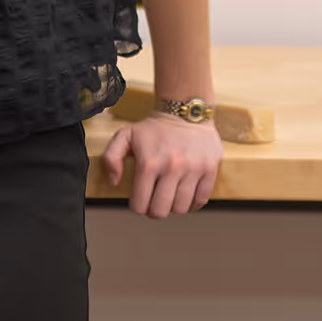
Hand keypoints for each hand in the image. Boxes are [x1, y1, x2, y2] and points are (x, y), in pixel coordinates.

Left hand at [101, 112, 221, 217]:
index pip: (140, 205)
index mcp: (149, 162)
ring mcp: (193, 169)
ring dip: (173, 207)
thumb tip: (115, 182)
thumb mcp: (125, 135)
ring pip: (181, 208)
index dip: (137, 206)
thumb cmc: (155, 127)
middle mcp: (172, 167)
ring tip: (171, 196)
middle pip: (161, 211)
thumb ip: (111, 157)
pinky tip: (186, 195)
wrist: (185, 110)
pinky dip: (193, 203)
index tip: (140, 200)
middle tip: (155, 202)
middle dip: (154, 210)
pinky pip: (201, 200)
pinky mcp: (210, 169)